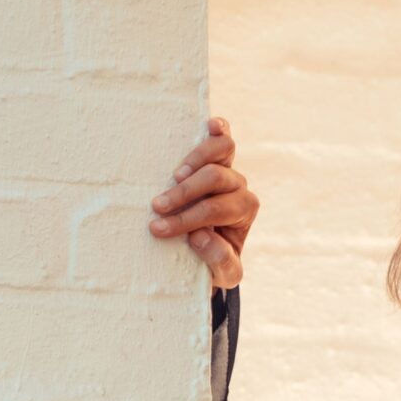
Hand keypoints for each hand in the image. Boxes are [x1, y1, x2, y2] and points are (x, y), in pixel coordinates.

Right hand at [149, 116, 258, 286]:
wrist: (214, 250)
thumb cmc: (216, 260)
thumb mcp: (224, 274)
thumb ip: (220, 261)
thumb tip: (201, 236)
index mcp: (243, 212)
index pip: (214, 210)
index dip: (186, 219)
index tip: (158, 229)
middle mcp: (239, 187)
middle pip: (215, 178)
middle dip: (184, 193)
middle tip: (157, 206)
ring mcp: (229, 169)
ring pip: (222, 151)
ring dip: (195, 160)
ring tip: (174, 176)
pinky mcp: (217, 157)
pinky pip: (223, 138)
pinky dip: (218, 130)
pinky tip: (210, 125)